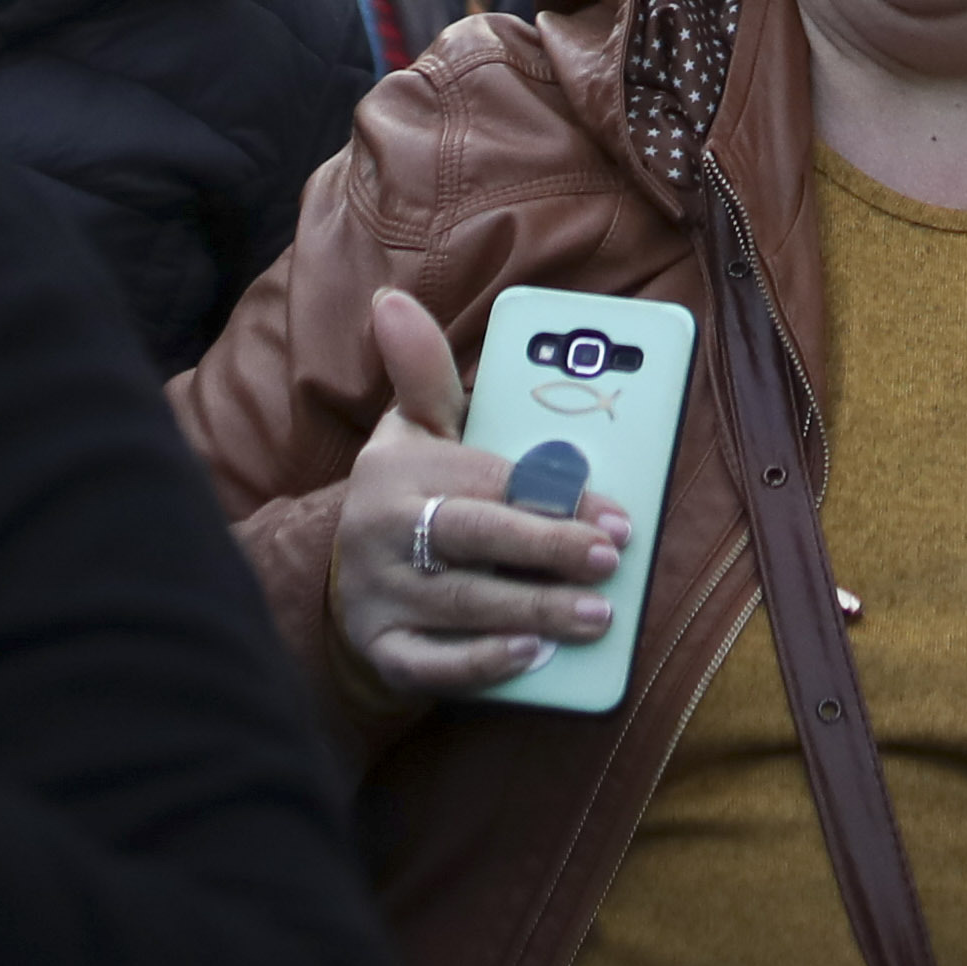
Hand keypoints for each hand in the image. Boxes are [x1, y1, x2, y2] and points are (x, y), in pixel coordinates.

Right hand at [321, 291, 631, 703]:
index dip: (555, 496)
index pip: (487, 479)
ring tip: (597, 616)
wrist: (350, 584)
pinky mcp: (380, 652)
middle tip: (611, 561)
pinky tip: (532, 656)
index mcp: (398, 468)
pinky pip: (431, 665)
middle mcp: (378, 529)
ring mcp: (376, 595)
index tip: (616, 516)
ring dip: (533, 609)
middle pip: (472, 536)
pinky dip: (481, 664)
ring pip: (461, 603)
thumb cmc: (411, 496)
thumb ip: (425, 373)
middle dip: (546, 548)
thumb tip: (392, 300)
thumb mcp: (416, 431)